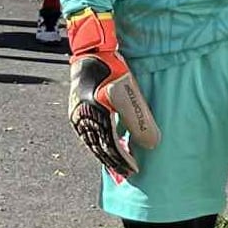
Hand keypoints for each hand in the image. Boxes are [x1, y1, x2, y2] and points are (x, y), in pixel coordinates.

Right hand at [67, 9, 159, 174]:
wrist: (91, 52)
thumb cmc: (113, 68)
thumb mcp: (130, 92)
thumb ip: (140, 120)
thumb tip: (151, 144)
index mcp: (94, 114)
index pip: (110, 145)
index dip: (123, 159)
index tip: (135, 169)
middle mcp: (81, 118)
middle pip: (98, 148)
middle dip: (114, 163)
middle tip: (127, 175)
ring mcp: (76, 115)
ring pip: (91, 143)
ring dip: (104, 157)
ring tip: (116, 168)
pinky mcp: (76, 111)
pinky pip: (86, 135)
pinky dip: (96, 146)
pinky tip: (104, 150)